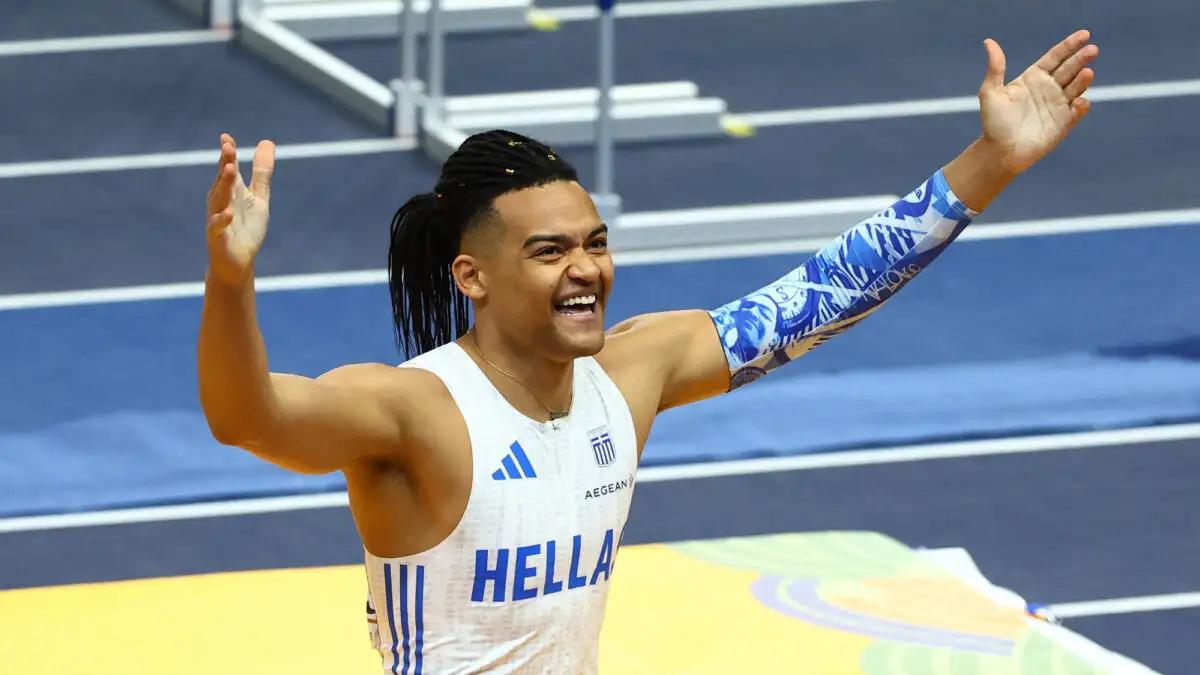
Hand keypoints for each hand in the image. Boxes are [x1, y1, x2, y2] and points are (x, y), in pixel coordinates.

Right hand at [206, 133, 274, 285]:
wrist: (238, 262)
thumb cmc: (246, 227)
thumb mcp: (259, 197)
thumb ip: (262, 172)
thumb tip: (267, 142)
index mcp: (230, 190)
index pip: (228, 167)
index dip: (228, 153)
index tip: (227, 137)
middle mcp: (221, 201)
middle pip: (223, 180)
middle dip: (225, 163)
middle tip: (228, 147)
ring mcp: (217, 218)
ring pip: (218, 199)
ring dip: (222, 184)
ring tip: (229, 170)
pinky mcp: (217, 238)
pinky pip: (217, 227)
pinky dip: (221, 219)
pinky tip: (228, 213)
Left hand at [977, 30, 1097, 175]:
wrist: (1000, 151)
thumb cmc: (994, 122)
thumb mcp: (990, 92)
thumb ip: (995, 68)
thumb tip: (989, 41)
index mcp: (1034, 77)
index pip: (1055, 57)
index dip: (1069, 45)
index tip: (1084, 35)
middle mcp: (1049, 88)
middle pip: (1069, 69)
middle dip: (1081, 59)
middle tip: (1092, 49)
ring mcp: (1058, 105)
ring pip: (1076, 87)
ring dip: (1083, 80)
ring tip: (1087, 72)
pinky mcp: (1064, 123)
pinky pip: (1077, 111)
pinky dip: (1081, 106)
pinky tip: (1080, 101)